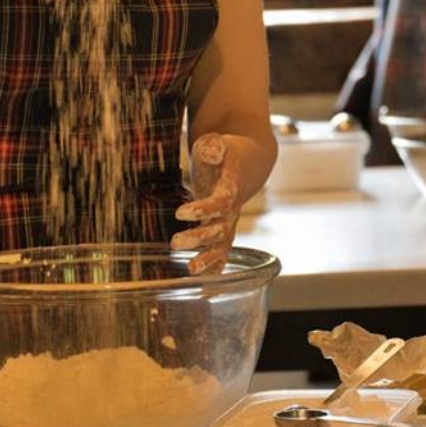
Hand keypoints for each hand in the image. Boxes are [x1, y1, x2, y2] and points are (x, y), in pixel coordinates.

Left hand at [171, 133, 242, 274]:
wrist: (250, 162)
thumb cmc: (228, 151)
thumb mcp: (219, 142)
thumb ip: (214, 146)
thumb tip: (211, 150)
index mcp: (231, 187)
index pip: (220, 201)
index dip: (203, 208)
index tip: (181, 212)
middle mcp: (232, 209)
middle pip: (219, 228)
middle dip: (199, 238)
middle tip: (175, 243)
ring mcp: (229, 221)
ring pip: (222, 244)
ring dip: (208, 258)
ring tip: (190, 269)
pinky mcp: (224, 228)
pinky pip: (223, 252)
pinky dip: (216, 267)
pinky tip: (205, 284)